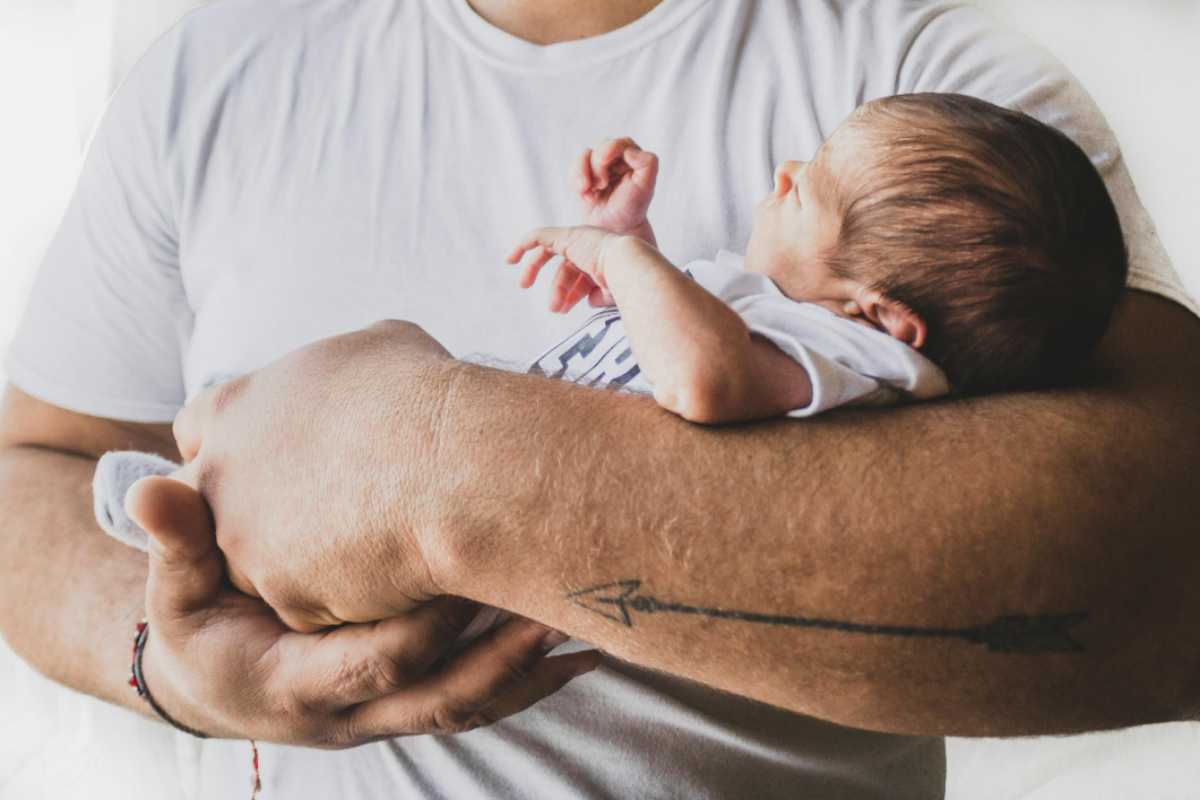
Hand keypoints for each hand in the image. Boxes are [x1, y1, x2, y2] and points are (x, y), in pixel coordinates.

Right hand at [126, 474, 599, 744]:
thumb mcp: (174, 589)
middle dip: (503, 656)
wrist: (214, 680)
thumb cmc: (198, 624)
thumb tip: (155, 489)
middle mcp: (353, 711)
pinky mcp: (415, 698)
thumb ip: (176, 541)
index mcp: (295, 683)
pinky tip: (580, 644)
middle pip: (442, 696)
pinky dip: (530, 675)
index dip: (423, 620)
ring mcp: (391, 711)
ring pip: (473, 705)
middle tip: (559, 604)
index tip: (468, 567)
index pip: (373, 658)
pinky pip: (481, 698)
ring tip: (593, 626)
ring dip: (533, 669)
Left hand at [171, 320, 463, 631]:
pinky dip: (344, 598)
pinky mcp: (285, 597)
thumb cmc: (423, 395)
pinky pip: (309, 607)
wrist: (455, 466)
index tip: (277, 457)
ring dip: (299, 562)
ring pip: (258, 566)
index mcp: (236, 406)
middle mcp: (223, 475)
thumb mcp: (377, 346)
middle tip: (320, 511)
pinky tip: (388, 575)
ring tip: (367, 546)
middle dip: (254, 512)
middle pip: (216, 506)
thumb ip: (342, 368)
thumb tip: (365, 373)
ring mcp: (247, 542)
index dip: (238, 444)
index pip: (197, 429)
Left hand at [506, 225, 626, 313]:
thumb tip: (589, 301)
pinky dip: (523, 244)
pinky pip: (539, 236)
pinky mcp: (567, 235)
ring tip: (524, 285)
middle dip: (556, 286)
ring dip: (534, 269)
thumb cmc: (628, 284)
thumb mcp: (612, 293)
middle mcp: (590, 247)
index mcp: (603, 260)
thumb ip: (600, 295)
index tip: (563, 310)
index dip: (571, 294)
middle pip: (566, 266)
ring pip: (548, 252)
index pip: (582, 277)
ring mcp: (579, 239)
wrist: (629, 268)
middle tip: (548, 305)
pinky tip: (511, 258)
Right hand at [574, 137, 657, 241]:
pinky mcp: (583, 176)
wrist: (615, 228)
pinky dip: (575, 180)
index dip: (611, 148)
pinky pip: (574, 169)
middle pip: (601, 147)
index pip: (621, 143)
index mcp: (632, 157)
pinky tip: (585, 194)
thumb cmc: (633, 207)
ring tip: (591, 190)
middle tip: (601, 184)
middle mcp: (615, 158)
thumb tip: (630, 151)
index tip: (604, 160)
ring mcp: (598, 166)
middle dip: (598, 165)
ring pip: (585, 156)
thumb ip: (647, 163)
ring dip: (584, 172)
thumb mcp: (647, 186)